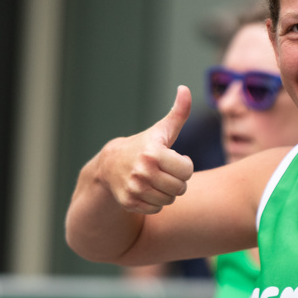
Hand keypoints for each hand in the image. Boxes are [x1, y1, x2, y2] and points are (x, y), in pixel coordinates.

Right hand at [98, 86, 194, 213]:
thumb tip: (185, 89)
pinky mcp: (129, 202)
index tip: (174, 159)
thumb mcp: (161, 130)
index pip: (187, 170)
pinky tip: (147, 190)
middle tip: (166, 172)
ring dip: (167, 192)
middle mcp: (142, 171)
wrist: (110, 165)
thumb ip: (178, 112)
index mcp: (153, 153)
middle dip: (177, 180)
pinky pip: (156, 209)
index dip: (184, 165)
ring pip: (169, 200)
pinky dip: (155, 202)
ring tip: (157, 180)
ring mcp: (134, 188)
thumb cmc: (144, 146)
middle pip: (180, 187)